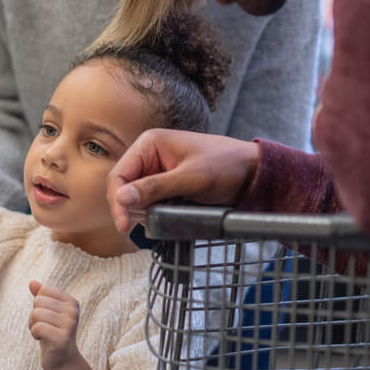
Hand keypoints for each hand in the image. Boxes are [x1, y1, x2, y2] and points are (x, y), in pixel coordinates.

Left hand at [28, 280, 81, 369]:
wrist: (62, 361)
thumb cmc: (53, 333)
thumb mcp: (47, 312)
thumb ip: (40, 296)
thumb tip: (32, 282)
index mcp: (71, 302)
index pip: (43, 290)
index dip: (38, 304)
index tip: (46, 317)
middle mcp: (73, 312)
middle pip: (38, 302)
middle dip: (34, 316)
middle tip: (44, 327)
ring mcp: (69, 325)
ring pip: (36, 314)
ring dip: (33, 325)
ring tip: (44, 334)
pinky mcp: (62, 338)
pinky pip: (37, 327)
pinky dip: (35, 333)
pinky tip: (43, 340)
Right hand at [107, 129, 258, 232]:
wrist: (252, 172)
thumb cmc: (225, 165)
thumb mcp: (190, 178)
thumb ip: (154, 188)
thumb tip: (121, 198)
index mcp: (149, 144)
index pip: (119, 174)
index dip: (117, 200)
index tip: (124, 224)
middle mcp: (148, 156)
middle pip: (123, 187)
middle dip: (130, 207)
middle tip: (143, 225)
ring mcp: (156, 171)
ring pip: (134, 197)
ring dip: (142, 211)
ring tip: (162, 216)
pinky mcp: (165, 185)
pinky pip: (149, 202)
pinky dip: (153, 212)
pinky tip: (165, 216)